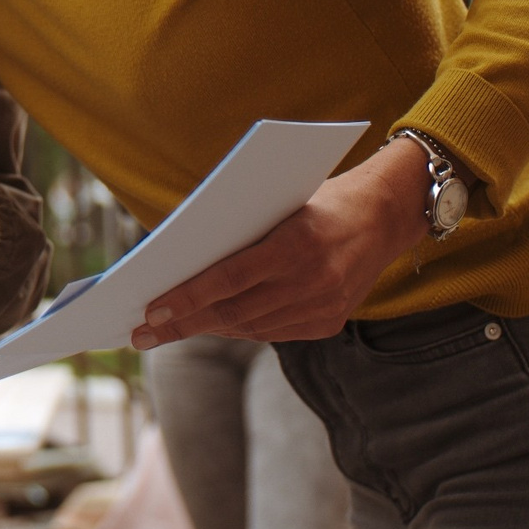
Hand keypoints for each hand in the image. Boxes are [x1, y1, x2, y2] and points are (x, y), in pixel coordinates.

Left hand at [132, 137, 431, 346]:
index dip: (185, 299)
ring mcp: (324, 306)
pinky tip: (213, 324)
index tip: (150, 310)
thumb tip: (179, 259)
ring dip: (207, 329)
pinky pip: (274, 332)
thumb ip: (238, 230)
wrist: (385, 213)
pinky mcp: (330, 322)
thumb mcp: (276, 200)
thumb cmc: (319, 195)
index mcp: (297, 245)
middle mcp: (313, 281)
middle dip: (183, 323)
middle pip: (233, 312)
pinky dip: (240, 328)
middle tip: (143, 333)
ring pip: (251, 328)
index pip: (227, 280)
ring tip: (170, 329)